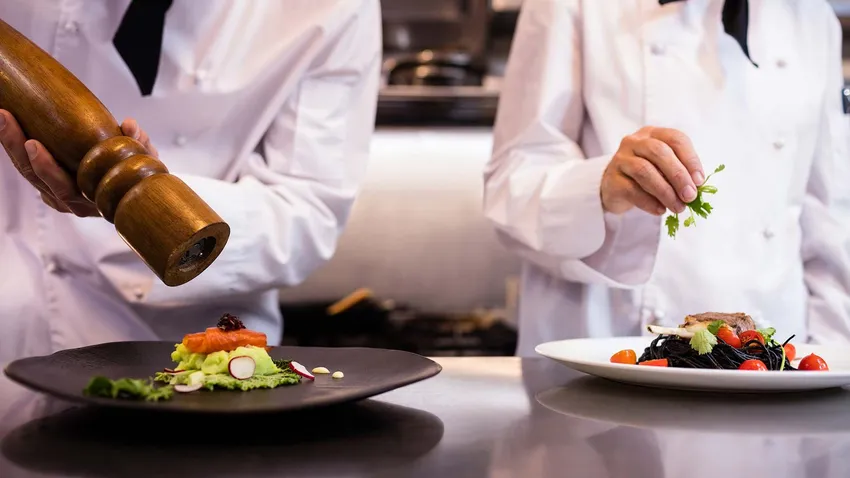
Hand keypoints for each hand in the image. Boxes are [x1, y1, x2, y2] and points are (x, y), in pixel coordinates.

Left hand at [0, 110, 157, 216]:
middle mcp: (72, 203)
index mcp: (94, 201)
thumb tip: (128, 125)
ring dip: (11, 144)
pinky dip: (16, 149)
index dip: (46, 167)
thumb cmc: (139, 177)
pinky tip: (9, 126)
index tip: (33, 143)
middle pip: (36, 178)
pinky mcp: (50, 186)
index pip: (63, 188)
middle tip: (6, 119)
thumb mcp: (146, 161)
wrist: (136, 193)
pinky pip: (29, 169)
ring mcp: (58, 195)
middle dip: (17, 148)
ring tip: (2, 117)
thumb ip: (139, 143)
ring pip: (28, 173)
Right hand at [601, 126, 704, 215]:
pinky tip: (660, 210)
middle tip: (690, 196)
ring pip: (644, 170)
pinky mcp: (612, 179)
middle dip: (678, 175)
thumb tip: (696, 187)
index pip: (675, 139)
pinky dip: (649, 202)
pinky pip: (632, 189)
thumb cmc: (646, 177)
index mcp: (653, 134)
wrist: (615, 189)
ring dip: (665, 191)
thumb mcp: (664, 169)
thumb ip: (680, 173)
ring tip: (678, 207)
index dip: (690, 159)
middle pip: (659, 152)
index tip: (699, 181)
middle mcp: (634, 142)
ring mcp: (620, 159)